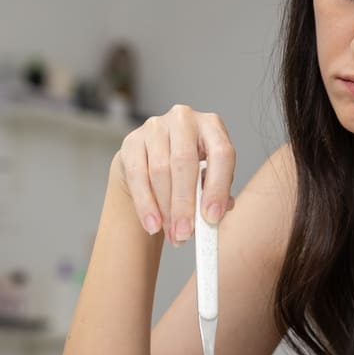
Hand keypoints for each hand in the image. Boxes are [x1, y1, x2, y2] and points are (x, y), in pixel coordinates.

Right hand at [116, 104, 234, 244]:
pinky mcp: (132, 141)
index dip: (218, 187)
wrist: (153, 158)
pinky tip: (152, 225)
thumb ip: (215, 194)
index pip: (221, 153)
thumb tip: (214, 216)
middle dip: (185, 204)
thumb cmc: (190, 170)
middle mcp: (184, 119)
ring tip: (173, 235)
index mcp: (212, 126)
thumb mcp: (209, 178)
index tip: (212, 217)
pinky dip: (145, 204)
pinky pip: (137, 176)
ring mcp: (155, 127)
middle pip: (185, 163)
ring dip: (166, 209)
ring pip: (160, 171)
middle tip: (186, 233)